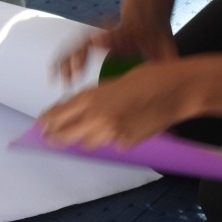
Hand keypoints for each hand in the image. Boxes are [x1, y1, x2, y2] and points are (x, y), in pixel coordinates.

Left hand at [35, 58, 199, 149]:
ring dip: (82, 139)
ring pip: (87, 144)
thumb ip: (97, 97)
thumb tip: (83, 110)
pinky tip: (118, 129)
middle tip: (48, 137)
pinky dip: (110, 139)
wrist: (180, 90)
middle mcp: (99, 118)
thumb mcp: (117, 82)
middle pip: (67, 134)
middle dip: (56, 136)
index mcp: (94, 97)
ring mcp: (114, 134)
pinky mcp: (128, 143)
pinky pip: (111, 144)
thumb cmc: (152, 77)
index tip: (41, 123)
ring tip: (78, 135)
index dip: (48, 120)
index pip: (60, 114)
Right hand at [55, 12, 177, 85]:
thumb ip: (170, 64)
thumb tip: (182, 82)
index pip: (113, 35)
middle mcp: (109, 32)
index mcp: (127, 32)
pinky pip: (74, 49)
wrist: (147, 13)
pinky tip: (55, 75)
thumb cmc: (156, 33)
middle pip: (88, 40)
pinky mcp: (92, 39)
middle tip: (70, 75)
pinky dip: (64, 60)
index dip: (104, 41)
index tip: (96, 45)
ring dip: (65, 60)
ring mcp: (98, 34)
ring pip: (77, 44)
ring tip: (57, 80)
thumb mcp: (166, 47)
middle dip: (77, 55)